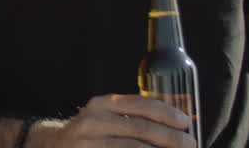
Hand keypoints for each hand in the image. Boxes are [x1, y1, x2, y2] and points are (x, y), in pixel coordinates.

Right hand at [30, 94, 195, 147]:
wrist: (57, 146)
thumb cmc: (94, 133)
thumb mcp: (107, 116)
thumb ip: (134, 117)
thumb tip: (180, 124)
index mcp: (102, 105)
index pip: (139, 104)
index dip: (166, 113)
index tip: (186, 122)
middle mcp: (94, 121)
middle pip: (140, 128)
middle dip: (171, 138)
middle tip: (191, 144)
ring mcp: (89, 143)